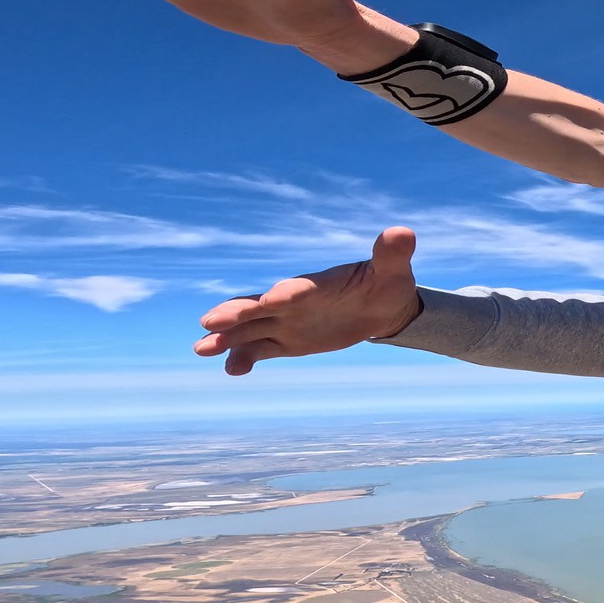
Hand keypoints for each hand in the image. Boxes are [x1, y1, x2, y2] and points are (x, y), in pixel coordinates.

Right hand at [194, 228, 423, 374]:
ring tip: (202, 348)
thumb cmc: (386, 283)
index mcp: (319, 284)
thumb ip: (392, 254)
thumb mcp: (393, 271)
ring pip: (252, 329)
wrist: (381, 306)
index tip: (272, 300)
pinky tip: (231, 370)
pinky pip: (262, 350)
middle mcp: (295, 301)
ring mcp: (287, 321)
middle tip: (210, 322)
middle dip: (238, 313)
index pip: (301, 289)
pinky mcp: (288, 341)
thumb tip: (402, 233)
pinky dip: (245, 358)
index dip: (288, 295)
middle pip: (261, 307)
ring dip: (228, 338)